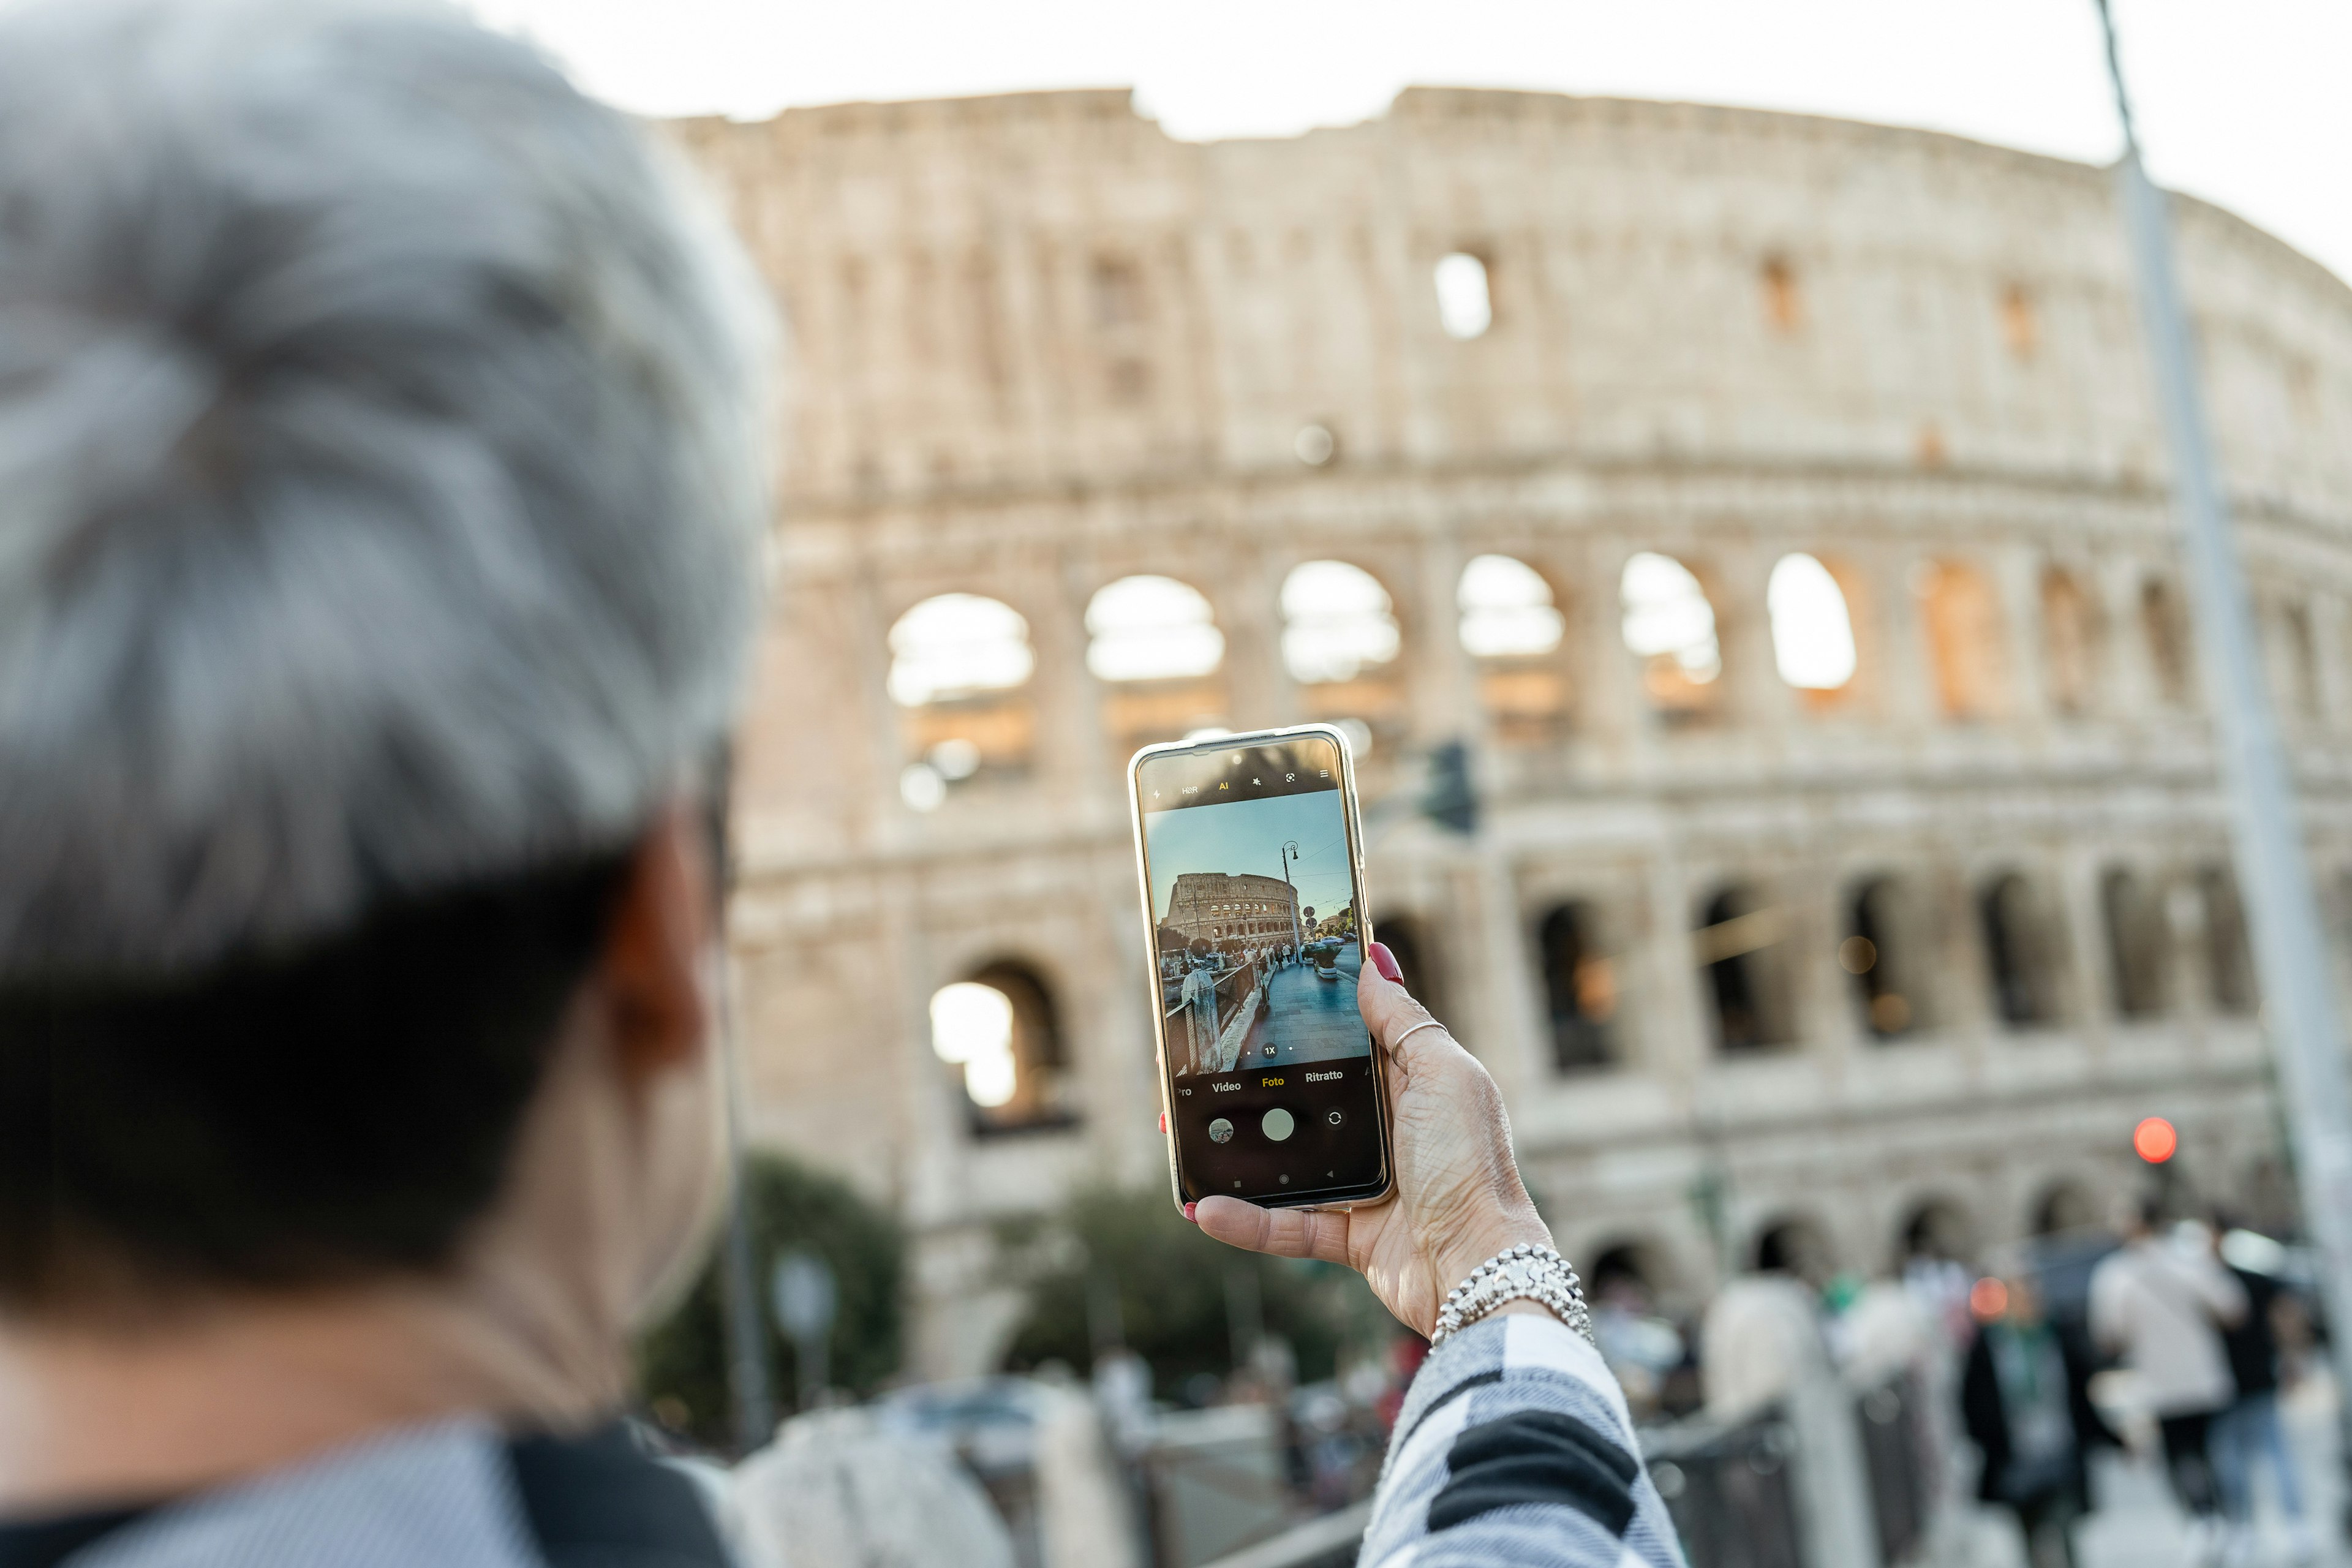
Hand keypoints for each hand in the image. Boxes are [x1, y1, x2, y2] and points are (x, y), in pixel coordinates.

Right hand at [1193, 942, 1552, 1337]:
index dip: (1299, 1025)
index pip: (1343, 1045)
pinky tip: (1205, 1209)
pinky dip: (1246, 1221)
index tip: (1246, 1004)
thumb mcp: (1444, 1075)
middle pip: (1302, 1103)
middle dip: (1247, 1092)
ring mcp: (1364, 1185)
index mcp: (1408, 1085)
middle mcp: (1384, 1132)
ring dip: (1231, 1156)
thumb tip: (1374, 960)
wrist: (1479, 1267)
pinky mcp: (1349, 1236)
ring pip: (1283, 1165)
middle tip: (1192, 1075)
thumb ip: (1404, 1022)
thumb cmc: (1471, 1164)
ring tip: (1178, 1140)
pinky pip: (1286, 1226)